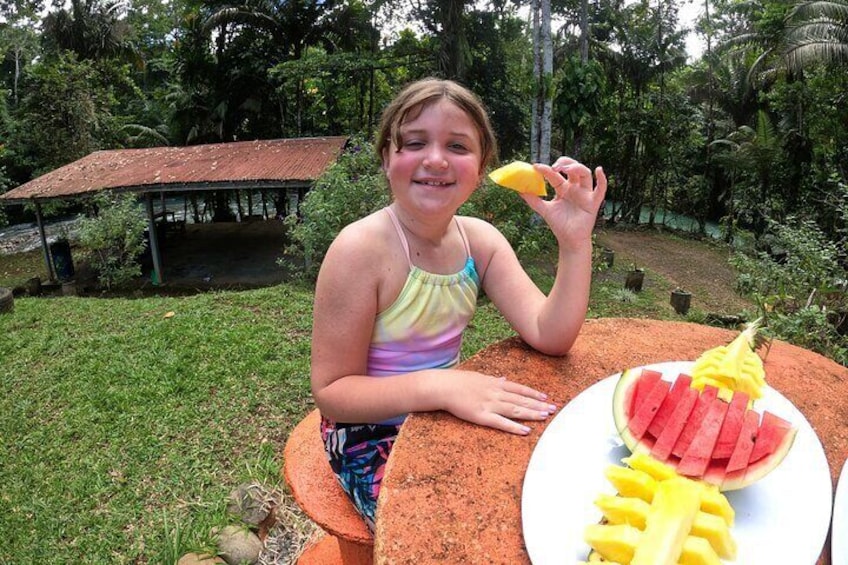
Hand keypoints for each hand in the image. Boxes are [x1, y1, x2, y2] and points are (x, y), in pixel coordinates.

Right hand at [441, 371, 556, 434]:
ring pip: (515, 410)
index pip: (518, 388)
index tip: (545, 397)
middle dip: (538, 404)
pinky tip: (526, 431)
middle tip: (553, 409)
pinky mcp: (482, 416)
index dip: (533, 393)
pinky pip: (501, 423)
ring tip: (546, 417)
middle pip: (521, 399)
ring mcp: (489, 404)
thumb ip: (493, 379)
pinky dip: (515, 427)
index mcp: (494, 383)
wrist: (442, 387)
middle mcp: (495, 393)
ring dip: (532, 413)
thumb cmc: (457, 381)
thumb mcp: (478, 376)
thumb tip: (503, 379)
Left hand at [522, 158, 606, 248]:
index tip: (535, 167)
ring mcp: (584, 193)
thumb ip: (533, 200)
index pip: (555, 175)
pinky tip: (598, 170)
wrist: (568, 240)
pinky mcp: (593, 202)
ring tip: (566, 168)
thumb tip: (519, 189)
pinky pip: (601, 189)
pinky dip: (602, 179)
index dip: (546, 170)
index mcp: (563, 188)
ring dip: (577, 168)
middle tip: (554, 166)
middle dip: (564, 163)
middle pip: (572, 168)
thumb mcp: (544, 210)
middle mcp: (575, 188)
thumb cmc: (559, 224)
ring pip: (585, 174)